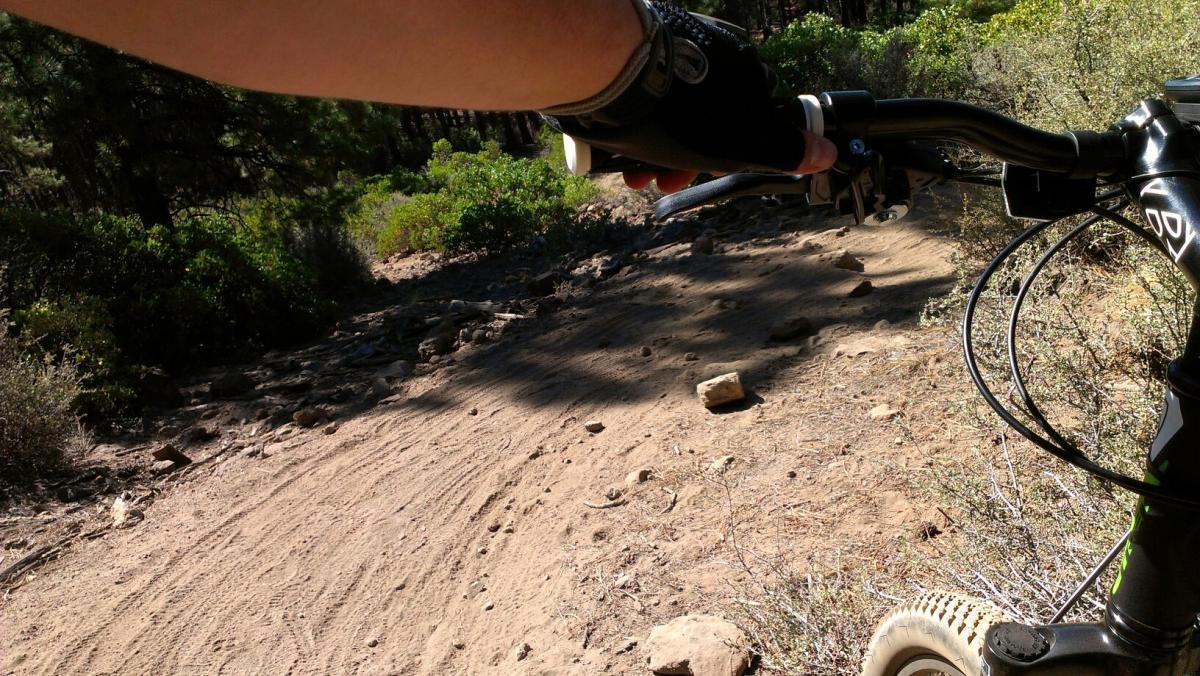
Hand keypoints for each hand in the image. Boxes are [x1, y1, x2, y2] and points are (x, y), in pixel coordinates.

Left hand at [544, 3, 837, 190]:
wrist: (610, 71)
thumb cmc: (681, 112)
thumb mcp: (742, 142)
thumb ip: (784, 149)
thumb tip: (827, 153)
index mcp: (746, 68)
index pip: (751, 117)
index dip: (734, 153)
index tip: (712, 173)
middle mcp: (714, 49)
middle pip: (707, 117)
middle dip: (688, 158)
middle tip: (665, 183)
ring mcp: (674, 43)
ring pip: (672, 109)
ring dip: (657, 149)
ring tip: (637, 176)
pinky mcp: (636, 46)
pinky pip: (643, 94)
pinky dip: (636, 124)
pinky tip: (618, 149)